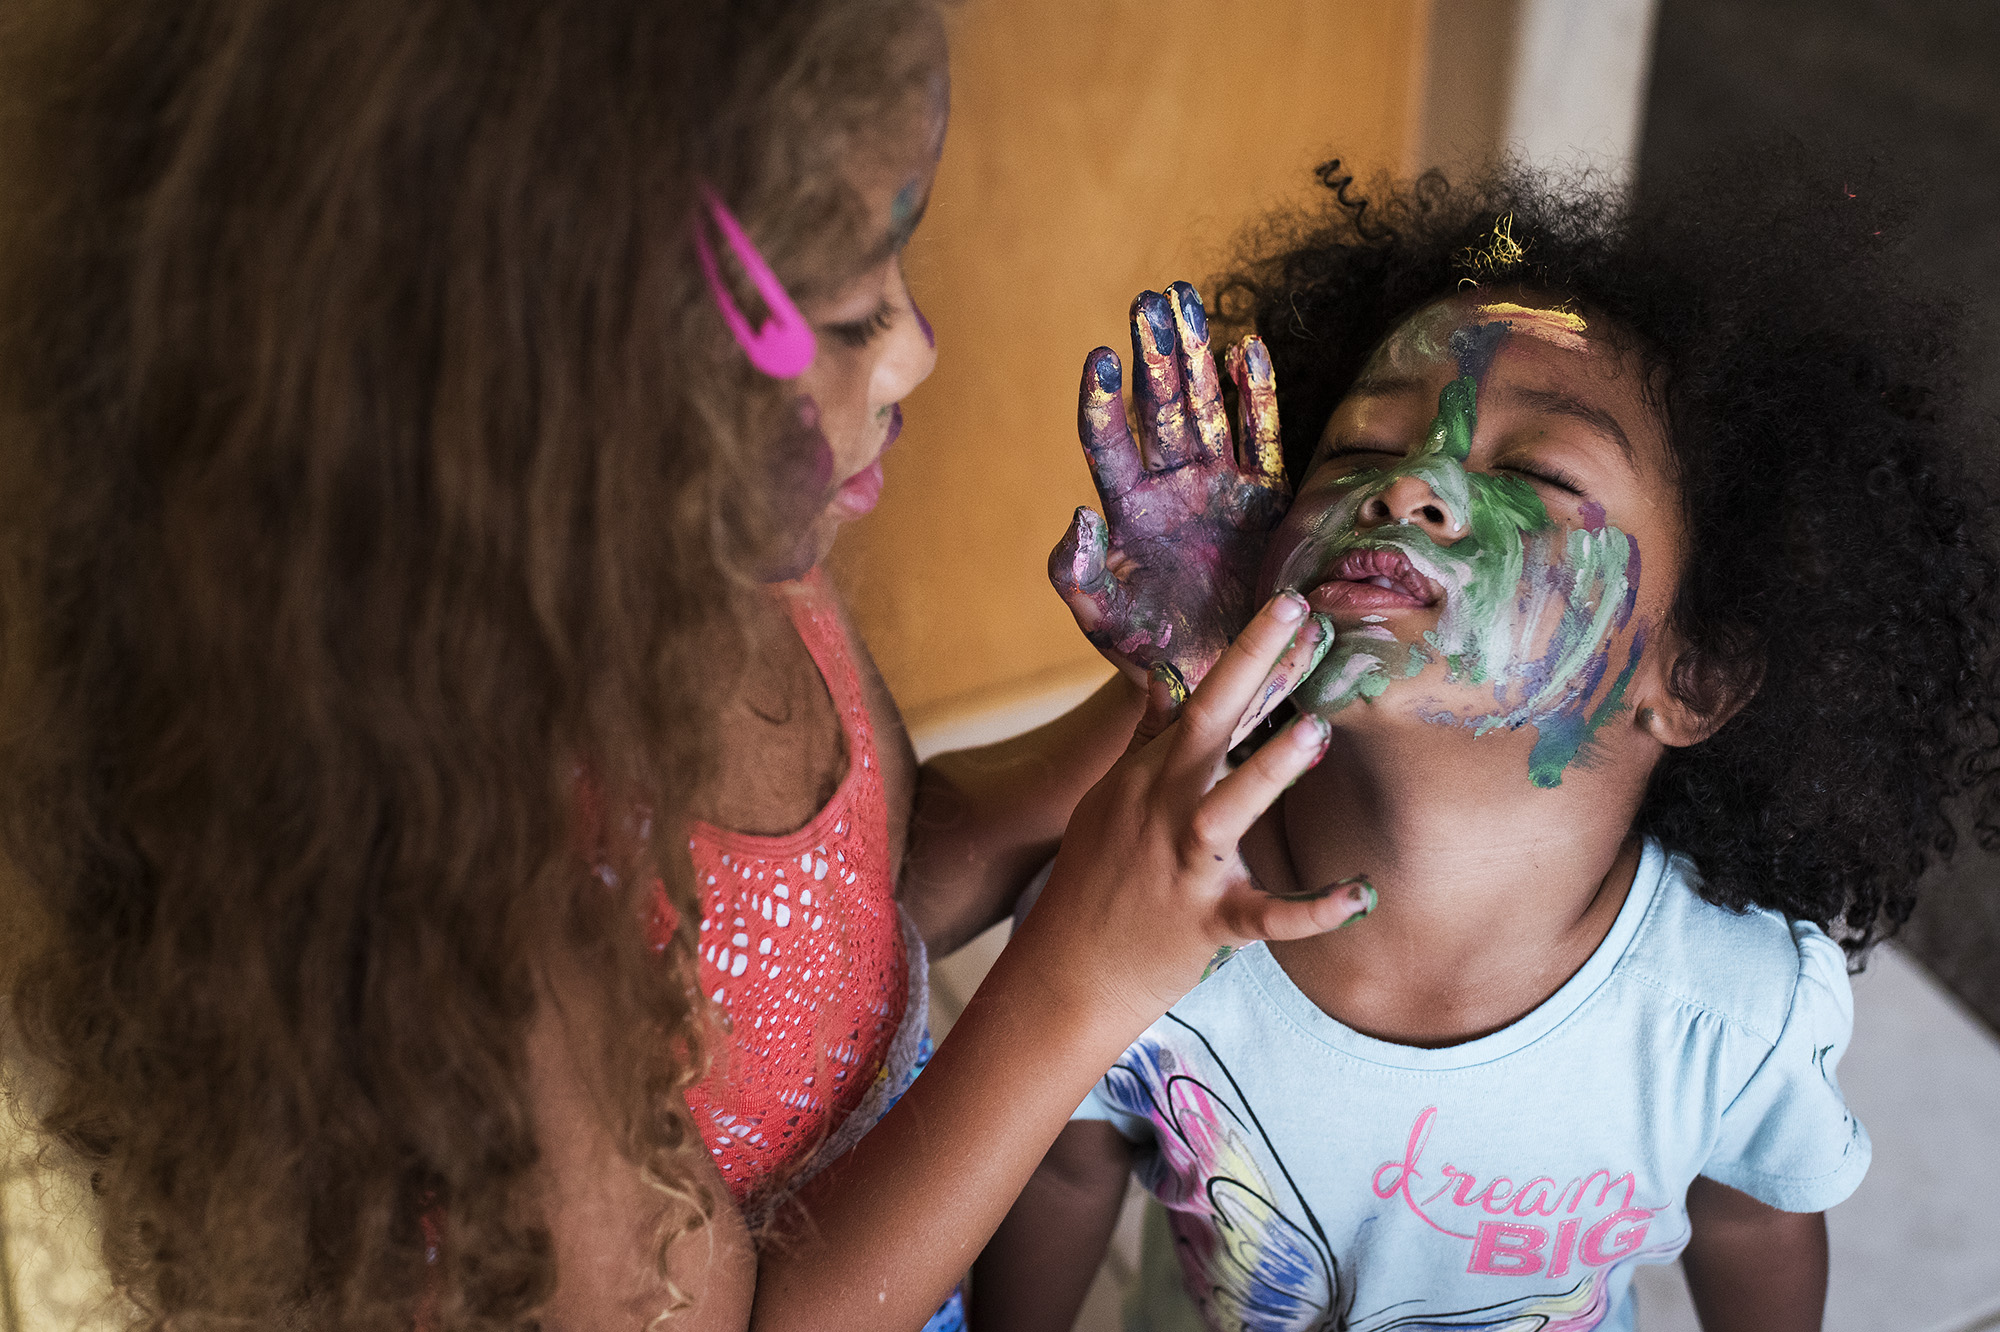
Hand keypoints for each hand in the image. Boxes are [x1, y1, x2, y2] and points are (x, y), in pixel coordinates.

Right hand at [1012, 590, 1373, 1023]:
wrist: (1067, 974)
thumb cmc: (1095, 882)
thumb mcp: (1109, 802)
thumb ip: (1146, 741)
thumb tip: (1167, 678)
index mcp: (1145, 781)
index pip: (1199, 702)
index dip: (1244, 653)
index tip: (1287, 603)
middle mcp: (1161, 814)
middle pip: (1204, 731)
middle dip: (1249, 671)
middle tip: (1299, 619)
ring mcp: (1183, 870)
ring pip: (1224, 814)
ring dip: (1266, 773)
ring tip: (1314, 732)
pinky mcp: (1207, 927)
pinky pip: (1265, 917)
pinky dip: (1313, 911)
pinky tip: (1361, 895)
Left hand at [1051, 282, 1292, 700]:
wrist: (1215, 681)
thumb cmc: (1151, 652)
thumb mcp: (1102, 620)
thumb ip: (1077, 573)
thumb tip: (1077, 514)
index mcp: (1127, 510)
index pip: (1108, 442)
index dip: (1104, 401)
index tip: (1100, 358)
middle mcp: (1171, 487)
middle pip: (1160, 407)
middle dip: (1155, 353)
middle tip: (1150, 300)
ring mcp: (1219, 487)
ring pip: (1208, 407)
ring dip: (1198, 354)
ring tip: (1186, 299)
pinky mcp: (1266, 500)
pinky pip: (1263, 439)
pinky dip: (1258, 396)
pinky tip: (1248, 349)